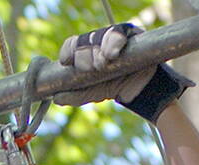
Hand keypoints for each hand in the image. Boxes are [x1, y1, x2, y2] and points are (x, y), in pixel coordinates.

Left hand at [54, 24, 193, 122]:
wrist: (142, 92)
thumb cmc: (117, 87)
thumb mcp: (93, 92)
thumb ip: (76, 95)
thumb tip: (56, 98)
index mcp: (87, 52)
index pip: (73, 44)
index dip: (68, 51)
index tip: (65, 61)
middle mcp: (98, 41)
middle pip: (84, 40)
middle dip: (85, 56)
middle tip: (93, 69)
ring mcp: (114, 36)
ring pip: (99, 36)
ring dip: (99, 51)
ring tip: (104, 64)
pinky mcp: (131, 34)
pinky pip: (119, 33)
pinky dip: (114, 43)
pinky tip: (113, 54)